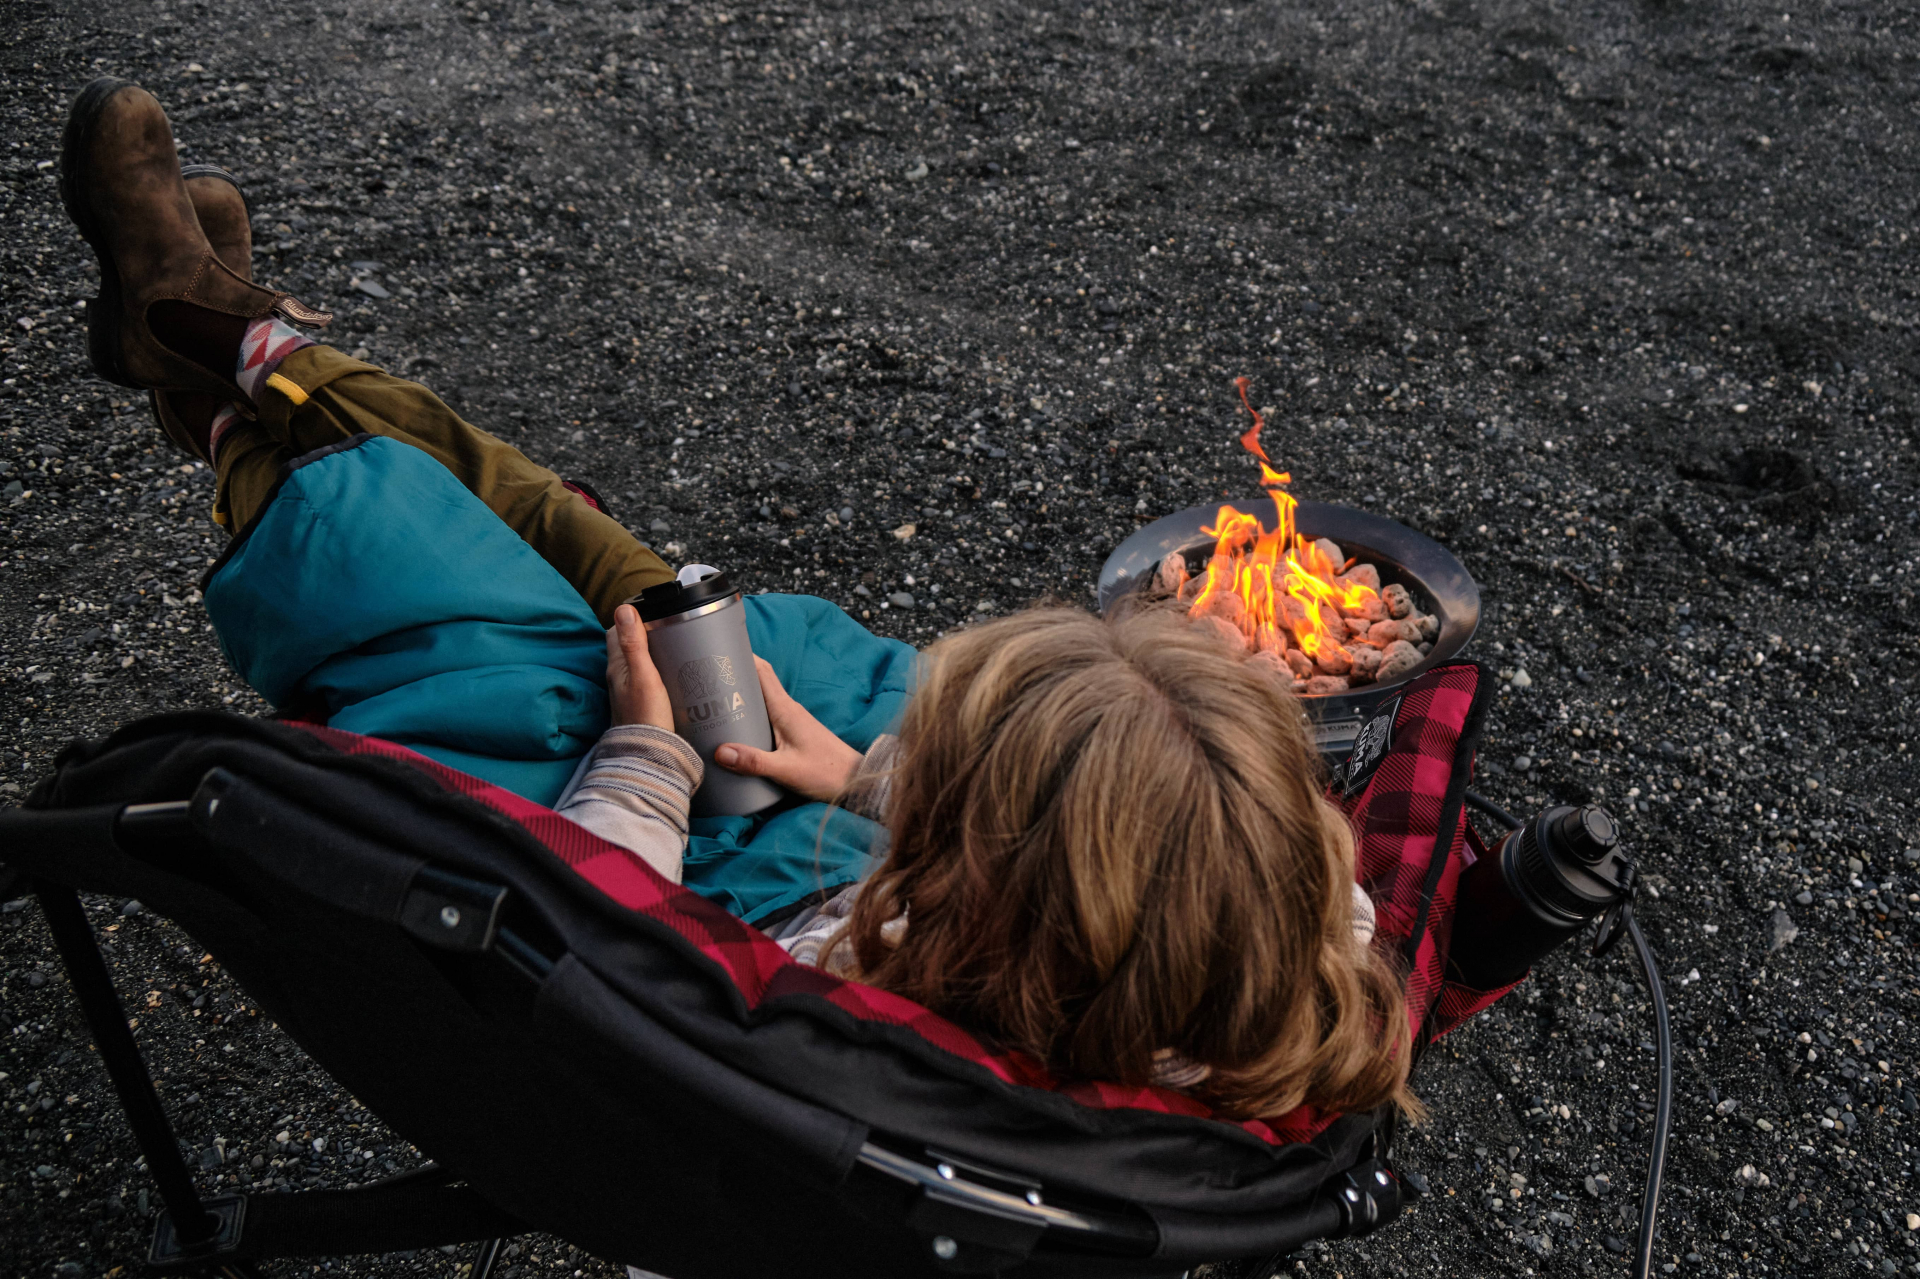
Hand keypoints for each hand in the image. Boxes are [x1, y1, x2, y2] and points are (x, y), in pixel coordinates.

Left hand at [605, 604, 672, 729]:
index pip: (615, 632)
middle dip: (645, 633)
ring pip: (638, 662)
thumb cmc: (646, 718)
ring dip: (652, 652)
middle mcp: (618, 677)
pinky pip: (646, 677)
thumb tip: (624, 609)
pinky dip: (658, 669)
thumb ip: (634, 644)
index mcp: (616, 667)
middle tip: (669, 629)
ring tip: (675, 647)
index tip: (653, 613)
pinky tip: (674, 673)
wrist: (648, 755)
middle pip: (628, 646)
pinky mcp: (641, 702)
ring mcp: (628, 691)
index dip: (631, 618)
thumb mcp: (644, 676)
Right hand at [713, 657, 861, 801]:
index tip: (719, 653)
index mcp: (786, 709)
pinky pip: (767, 714)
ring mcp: (792, 720)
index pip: (762, 672)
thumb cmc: (826, 772)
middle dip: (735, 677)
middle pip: (758, 683)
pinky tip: (737, 726)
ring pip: (762, 699)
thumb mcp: (785, 770)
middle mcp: (789, 709)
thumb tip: (719, 752)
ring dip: (741, 696)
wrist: (856, 781)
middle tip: (705, 679)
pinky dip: (751, 713)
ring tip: (712, 700)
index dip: (742, 657)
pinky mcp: (794, 732)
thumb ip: (753, 762)